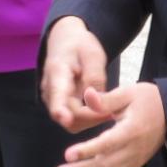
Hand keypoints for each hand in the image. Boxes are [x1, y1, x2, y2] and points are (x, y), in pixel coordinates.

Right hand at [41, 17, 108, 132]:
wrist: (65, 42)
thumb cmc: (79, 46)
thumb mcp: (92, 54)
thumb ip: (94, 76)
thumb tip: (96, 101)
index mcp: (57, 73)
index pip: (56, 95)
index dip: (60, 110)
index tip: (66, 120)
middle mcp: (51, 91)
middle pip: (69, 115)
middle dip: (92, 117)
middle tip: (115, 110)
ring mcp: (54, 101)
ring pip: (73, 123)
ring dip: (92, 120)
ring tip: (111, 108)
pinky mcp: (61, 107)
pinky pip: (75, 121)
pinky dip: (90, 118)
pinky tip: (102, 108)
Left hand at [52, 84, 166, 166]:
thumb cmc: (148, 101)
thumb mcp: (128, 92)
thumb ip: (106, 98)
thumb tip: (87, 95)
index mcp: (133, 130)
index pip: (109, 143)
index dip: (88, 150)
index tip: (68, 154)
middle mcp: (134, 150)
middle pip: (105, 166)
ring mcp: (134, 160)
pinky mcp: (132, 165)